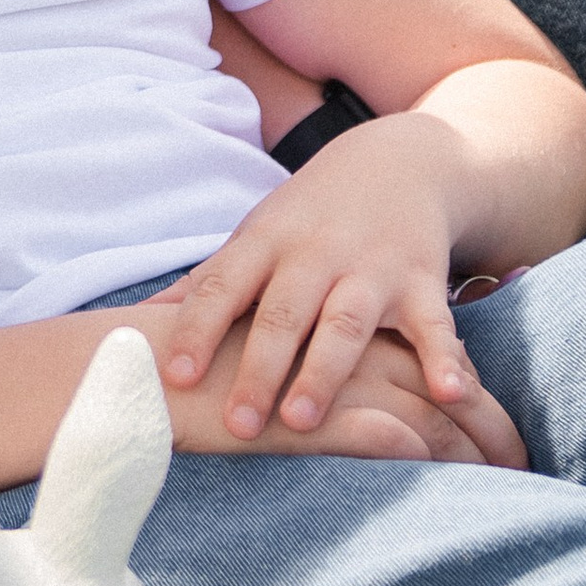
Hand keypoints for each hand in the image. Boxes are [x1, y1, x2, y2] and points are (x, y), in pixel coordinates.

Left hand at [155, 117, 479, 439]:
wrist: (400, 162)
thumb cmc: (311, 215)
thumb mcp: (257, 236)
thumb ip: (206, 283)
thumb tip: (136, 324)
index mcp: (267, 242)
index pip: (223, 285)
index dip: (196, 329)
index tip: (172, 376)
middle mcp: (316, 254)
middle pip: (282, 313)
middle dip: (259, 367)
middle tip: (237, 423)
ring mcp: (372, 268)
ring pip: (345, 323)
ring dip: (325, 371)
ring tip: (303, 420)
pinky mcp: (423, 283)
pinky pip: (436, 326)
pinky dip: (445, 360)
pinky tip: (449, 395)